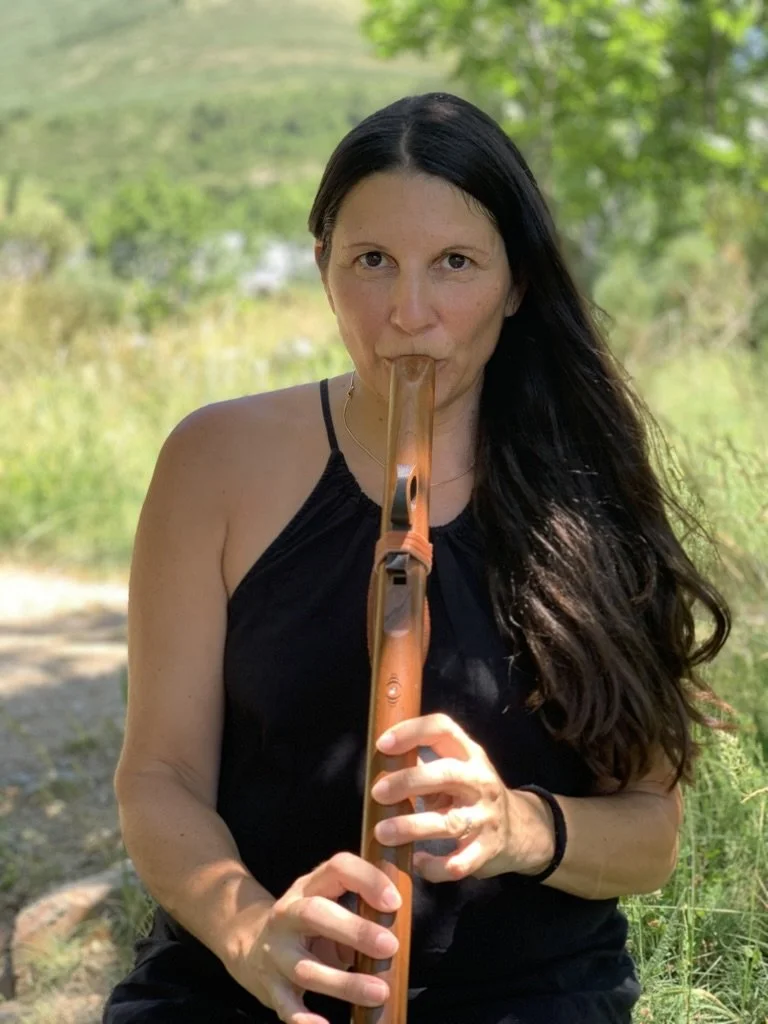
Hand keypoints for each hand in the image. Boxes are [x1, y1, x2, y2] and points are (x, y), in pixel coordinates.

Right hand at [222, 853, 400, 1023]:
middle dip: (355, 930)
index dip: (367, 880)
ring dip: (344, 983)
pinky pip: (287, 1005)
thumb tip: (399, 926)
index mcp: (309, 886)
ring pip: (306, 967)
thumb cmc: (307, 923)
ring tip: (380, 993)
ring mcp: (277, 952)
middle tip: (391, 946)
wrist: (248, 942)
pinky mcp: (270, 986)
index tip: (394, 902)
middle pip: (315, 915)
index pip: (337, 867)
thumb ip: (358, 908)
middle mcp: (288, 914)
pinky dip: (304, 1019)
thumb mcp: (327, 903)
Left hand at [371, 713, 542, 881]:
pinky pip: (458, 863)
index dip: (411, 732)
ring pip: (449, 822)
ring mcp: (486, 817)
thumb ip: (425, 767)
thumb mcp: (457, 772)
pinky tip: (416, 861)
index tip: (382, 744)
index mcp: (469, 755)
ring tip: (382, 833)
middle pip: (446, 774)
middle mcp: (480, 781)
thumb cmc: (473, 795)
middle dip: (408, 782)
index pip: (442, 729)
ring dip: (412, 827)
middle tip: (378, 793)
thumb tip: (380, 765)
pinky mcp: (486, 851)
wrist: (521, 830)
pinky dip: (434, 866)